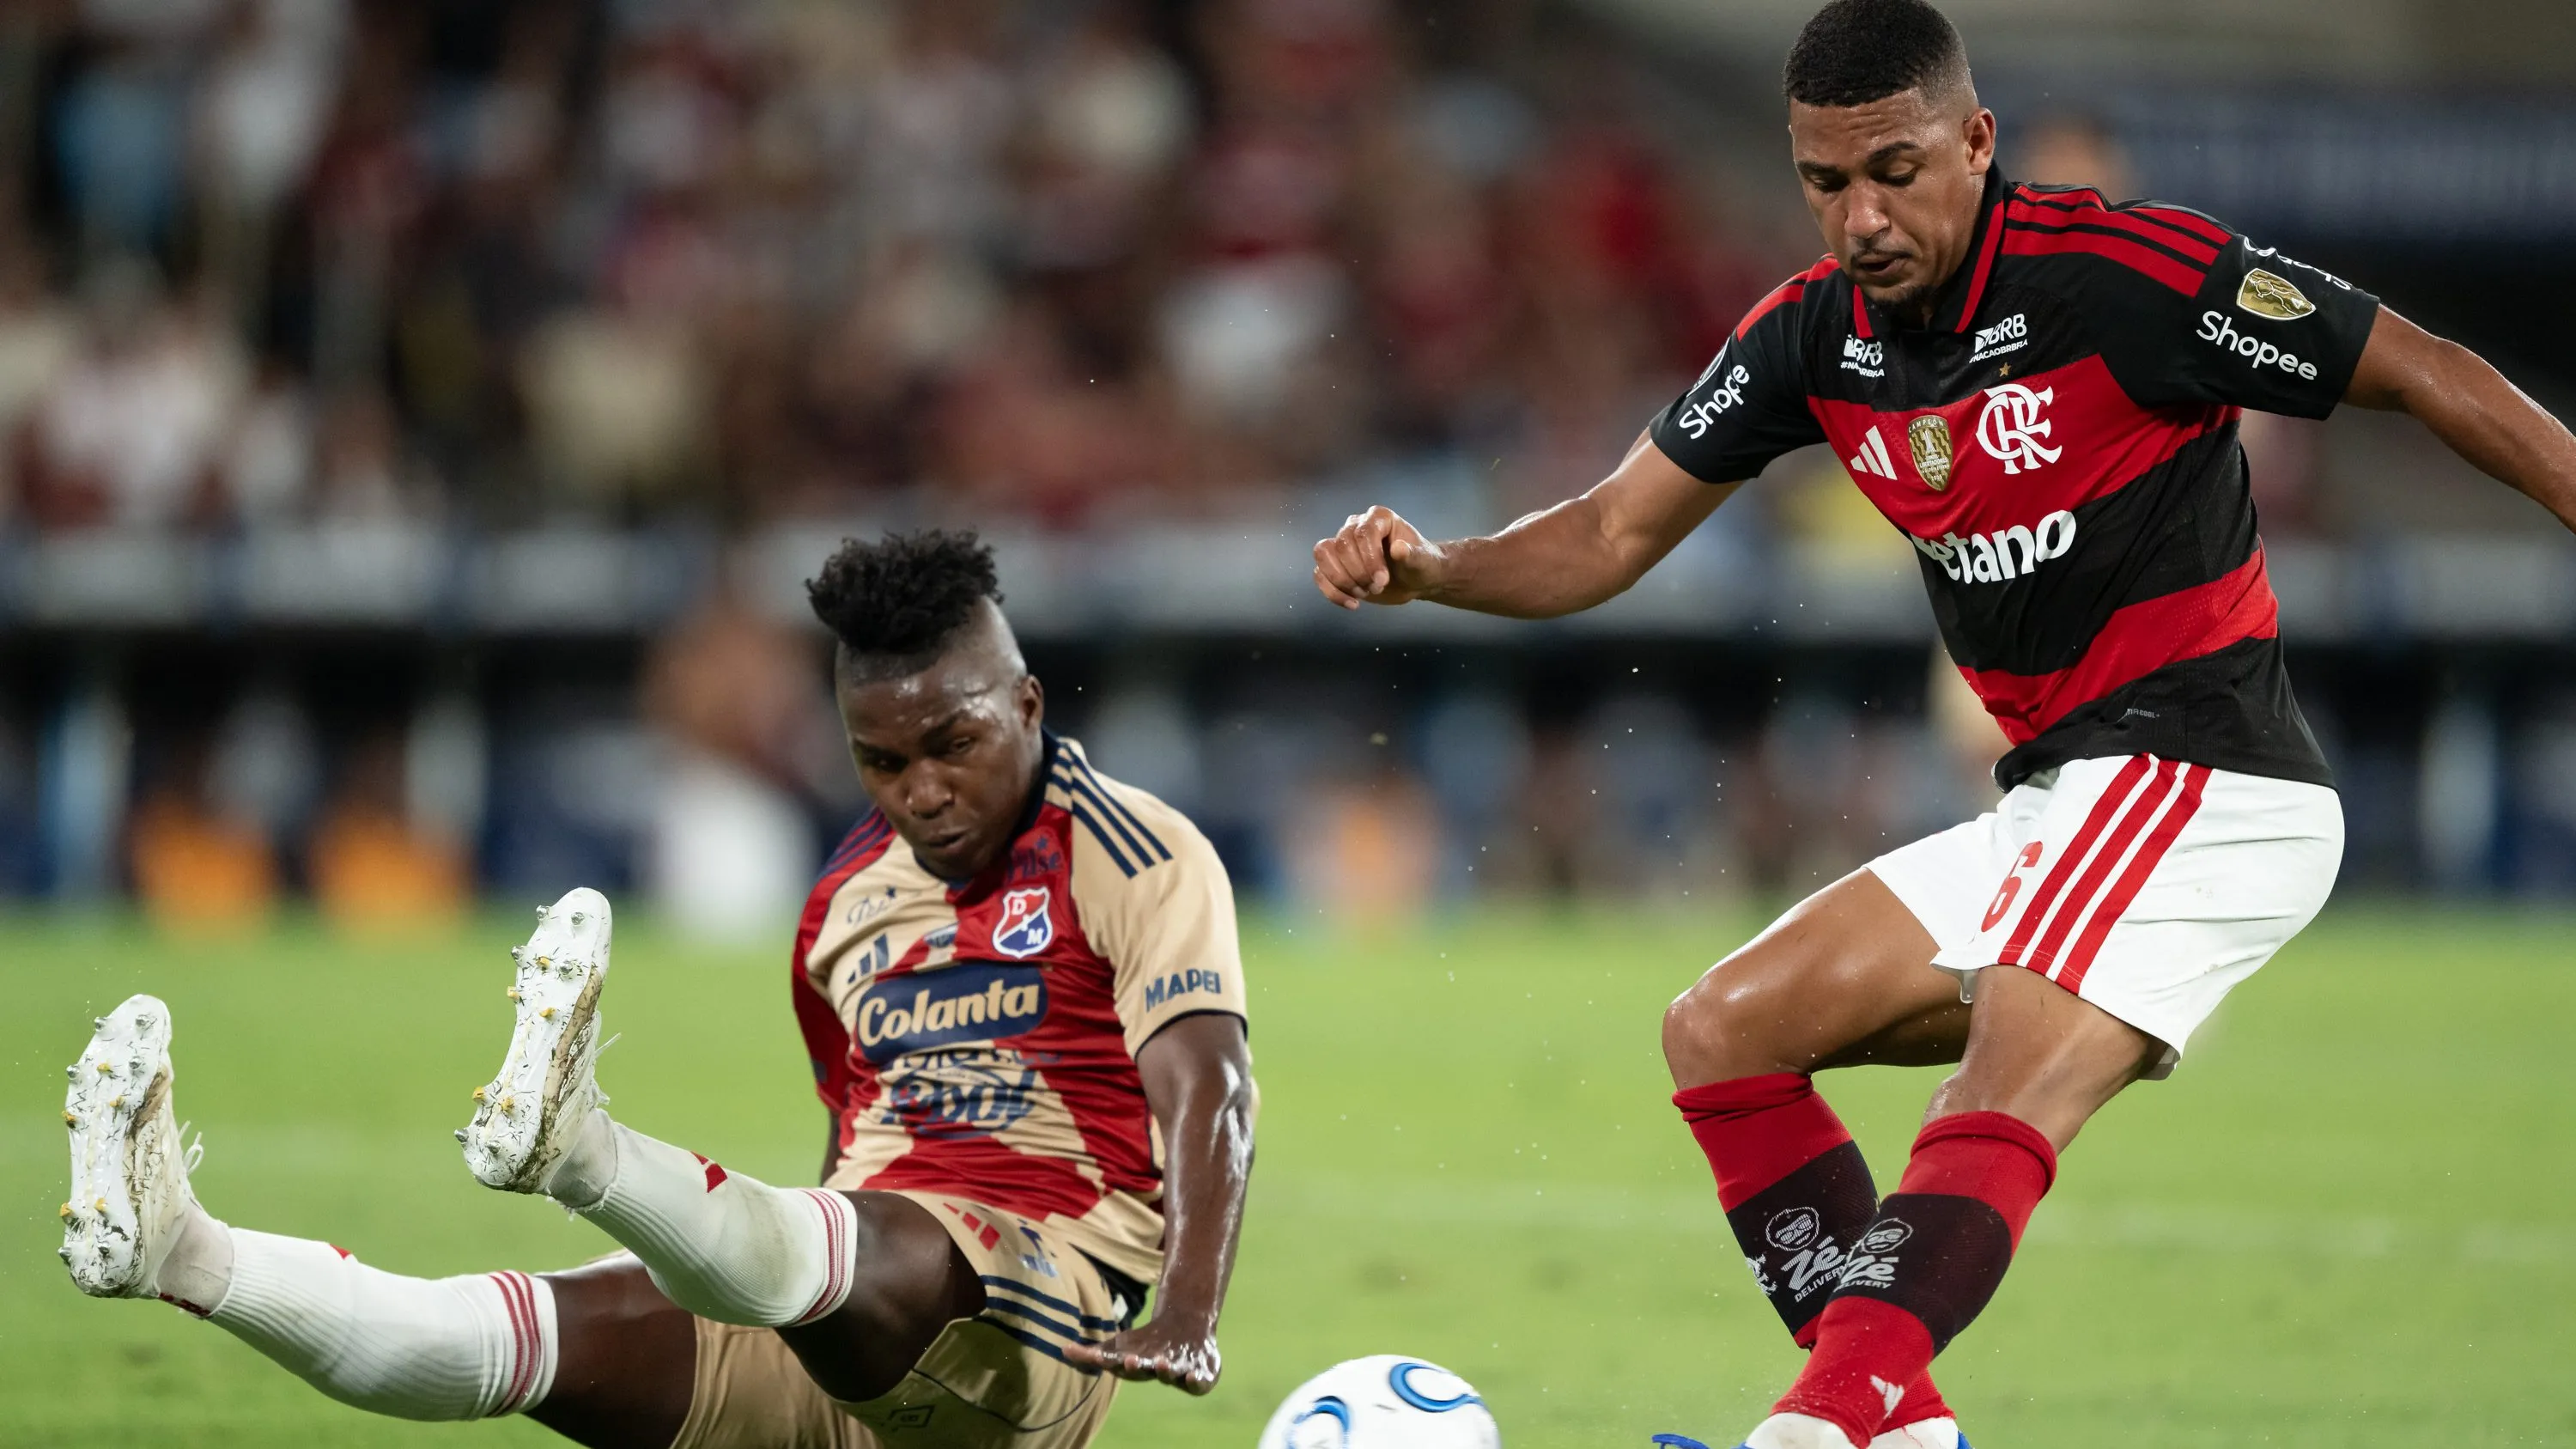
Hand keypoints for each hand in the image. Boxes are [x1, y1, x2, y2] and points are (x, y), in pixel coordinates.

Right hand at [1059, 1314, 1221, 1393]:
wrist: (1186, 1332)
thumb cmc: (1146, 1345)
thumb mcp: (1119, 1346)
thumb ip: (1091, 1354)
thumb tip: (1063, 1351)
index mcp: (1135, 1368)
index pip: (1122, 1367)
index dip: (1115, 1364)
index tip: (1106, 1357)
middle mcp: (1154, 1373)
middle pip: (1145, 1372)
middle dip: (1138, 1367)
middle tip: (1131, 1360)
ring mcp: (1178, 1375)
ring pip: (1171, 1376)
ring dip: (1164, 1371)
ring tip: (1160, 1363)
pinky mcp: (1200, 1377)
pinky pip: (1199, 1383)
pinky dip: (1195, 1382)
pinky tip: (1192, 1376)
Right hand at [1312, 505, 1440, 608]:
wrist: (1414, 580)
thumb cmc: (1421, 565)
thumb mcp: (1423, 562)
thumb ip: (1413, 555)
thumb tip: (1399, 549)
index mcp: (1379, 518)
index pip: (1363, 532)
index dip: (1369, 559)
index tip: (1382, 580)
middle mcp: (1356, 525)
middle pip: (1341, 545)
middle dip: (1358, 573)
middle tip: (1378, 587)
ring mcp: (1343, 543)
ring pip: (1323, 554)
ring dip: (1341, 580)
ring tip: (1363, 594)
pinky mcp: (1335, 563)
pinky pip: (1319, 573)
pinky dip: (1332, 592)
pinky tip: (1353, 604)